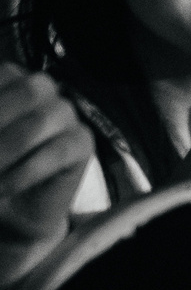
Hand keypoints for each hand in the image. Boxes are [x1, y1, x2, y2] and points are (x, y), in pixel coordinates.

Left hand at [0, 64, 94, 281]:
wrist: (15, 213)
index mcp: (14, 83)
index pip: (4, 75)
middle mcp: (45, 92)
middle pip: (29, 90)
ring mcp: (68, 116)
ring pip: (41, 120)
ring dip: (5, 152)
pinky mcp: (83, 143)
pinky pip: (57, 151)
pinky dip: (23, 173)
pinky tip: (3, 188)